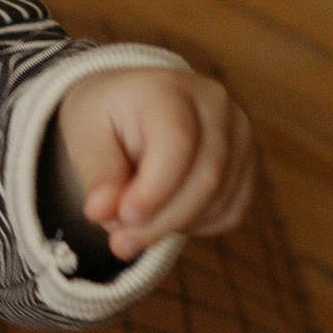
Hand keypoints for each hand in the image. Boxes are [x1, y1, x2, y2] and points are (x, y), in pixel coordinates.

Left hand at [50, 66, 256, 265]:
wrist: (133, 105)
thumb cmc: (107, 118)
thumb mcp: (86, 137)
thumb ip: (97, 174)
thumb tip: (101, 212)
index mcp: (170, 88)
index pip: (177, 142)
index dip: (154, 189)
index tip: (123, 219)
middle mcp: (215, 105)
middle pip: (206, 176)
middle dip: (162, 220)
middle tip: (121, 244)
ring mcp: (239, 134)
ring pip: (220, 200)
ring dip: (174, 226)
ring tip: (135, 226)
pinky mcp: (247, 163)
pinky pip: (230, 212)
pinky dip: (196, 226)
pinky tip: (166, 213)